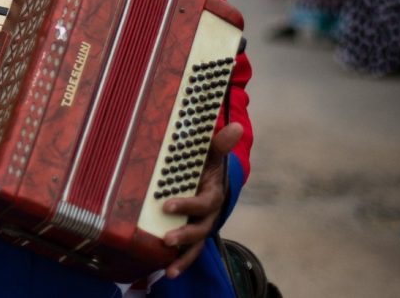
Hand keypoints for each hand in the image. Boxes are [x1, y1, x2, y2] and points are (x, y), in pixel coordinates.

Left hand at [158, 122, 242, 278]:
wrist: (210, 177)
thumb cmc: (205, 164)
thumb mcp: (210, 154)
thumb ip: (219, 144)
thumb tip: (234, 127)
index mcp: (213, 194)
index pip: (204, 203)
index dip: (187, 205)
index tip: (166, 205)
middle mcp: (209, 214)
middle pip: (200, 229)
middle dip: (184, 234)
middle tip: (165, 238)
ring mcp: (202, 226)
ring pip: (196, 245)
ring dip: (183, 256)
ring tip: (167, 266)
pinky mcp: (193, 234)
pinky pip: (189, 252)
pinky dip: (180, 263)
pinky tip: (167, 272)